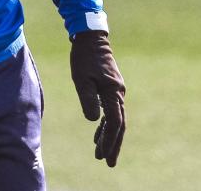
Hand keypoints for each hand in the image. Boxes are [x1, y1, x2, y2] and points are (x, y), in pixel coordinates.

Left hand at [70, 29, 125, 166]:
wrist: (91, 38)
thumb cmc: (84, 57)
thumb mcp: (82, 79)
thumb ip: (88, 99)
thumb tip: (94, 121)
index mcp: (113, 92)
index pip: (115, 122)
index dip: (110, 140)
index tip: (104, 155)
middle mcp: (118, 93)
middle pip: (119, 125)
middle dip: (113, 144)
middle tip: (109, 163)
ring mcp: (116, 90)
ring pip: (116, 119)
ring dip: (109, 136)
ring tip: (100, 154)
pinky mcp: (111, 88)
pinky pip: (111, 111)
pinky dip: (105, 124)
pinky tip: (97, 133)